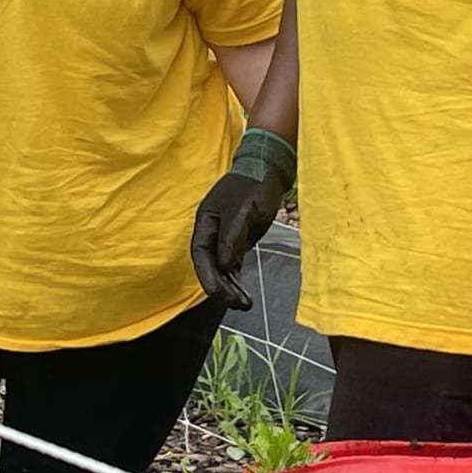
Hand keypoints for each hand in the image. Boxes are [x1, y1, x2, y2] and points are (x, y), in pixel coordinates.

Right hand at [189, 129, 295, 311]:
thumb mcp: (244, 211)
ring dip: (230, 286)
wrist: (271, 169)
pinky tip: (244, 292)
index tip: (217, 294)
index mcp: (206, 220)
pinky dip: (237, 279)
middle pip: (210, 264)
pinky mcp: (239, 239)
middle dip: (221, 286)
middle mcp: (212, 230)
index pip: (201, 253)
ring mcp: (225, 236)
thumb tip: (225, 266)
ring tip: (244, 304)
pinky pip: (233, 264)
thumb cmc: (254, 185)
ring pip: (222, 267)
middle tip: (236, 304)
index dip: (206, 275)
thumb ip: (233, 238)